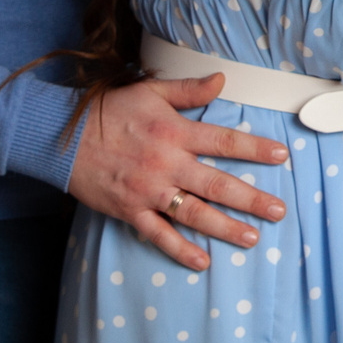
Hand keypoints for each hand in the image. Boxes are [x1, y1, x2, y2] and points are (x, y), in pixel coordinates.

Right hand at [66, 75, 289, 273]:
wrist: (61, 138)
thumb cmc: (108, 111)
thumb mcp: (150, 91)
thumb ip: (188, 89)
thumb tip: (222, 80)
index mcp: (174, 132)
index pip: (224, 141)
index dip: (255, 149)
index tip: (281, 156)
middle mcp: (166, 163)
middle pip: (217, 184)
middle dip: (251, 199)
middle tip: (279, 211)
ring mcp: (148, 191)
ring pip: (194, 213)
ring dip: (225, 228)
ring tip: (252, 238)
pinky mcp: (129, 211)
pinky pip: (159, 235)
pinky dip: (180, 250)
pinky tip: (203, 261)